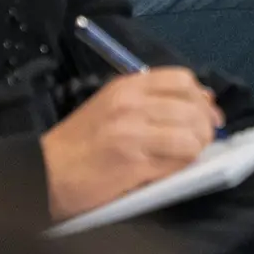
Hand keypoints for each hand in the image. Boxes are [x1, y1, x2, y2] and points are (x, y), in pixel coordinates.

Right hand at [40, 68, 223, 219]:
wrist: (45, 173)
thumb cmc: (79, 143)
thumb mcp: (111, 106)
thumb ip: (150, 101)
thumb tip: (200, 104)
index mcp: (127, 87)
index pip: (182, 80)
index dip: (202, 98)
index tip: (208, 113)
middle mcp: (132, 105)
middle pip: (192, 109)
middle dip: (206, 127)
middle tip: (203, 141)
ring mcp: (133, 134)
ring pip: (190, 136)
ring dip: (196, 148)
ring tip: (187, 156)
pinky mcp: (134, 164)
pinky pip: (177, 162)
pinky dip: (182, 167)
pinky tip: (171, 170)